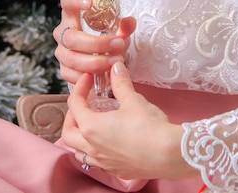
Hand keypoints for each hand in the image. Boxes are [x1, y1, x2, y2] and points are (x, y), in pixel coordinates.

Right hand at [53, 0, 135, 84]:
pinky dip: (90, 76)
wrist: (101, 64)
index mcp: (72, 17)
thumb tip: (130, 22)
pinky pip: (73, 75)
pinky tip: (104, 75)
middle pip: (72, 38)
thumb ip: (124, 28)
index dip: (75, 0)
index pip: (67, 2)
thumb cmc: (107, 42)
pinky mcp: (64, 70)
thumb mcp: (117, 33)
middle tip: (118, 44)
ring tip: (115, 61)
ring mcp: (62, 52)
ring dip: (96, 62)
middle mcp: (63, 33)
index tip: (90, 3)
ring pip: (72, 58)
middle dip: (97, 44)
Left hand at [61, 62, 197, 179]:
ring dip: (80, 138)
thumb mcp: (133, 100)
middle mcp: (92, 147)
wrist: (169, 154)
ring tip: (92, 126)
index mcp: (91, 127)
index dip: (80, 88)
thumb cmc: (149, 127)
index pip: (75, 104)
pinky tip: (107, 143)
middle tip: (84, 105)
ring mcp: (103, 162)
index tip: (89, 80)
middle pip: (69, 132)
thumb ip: (120, 83)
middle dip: (72, 116)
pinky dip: (94, 152)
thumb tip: (115, 67)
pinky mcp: (116, 171)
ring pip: (79, 151)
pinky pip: (96, 162)